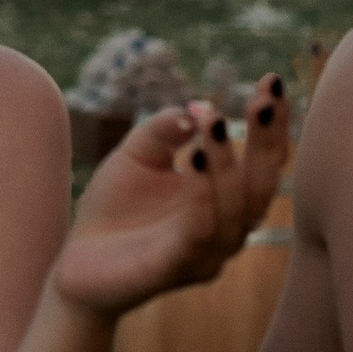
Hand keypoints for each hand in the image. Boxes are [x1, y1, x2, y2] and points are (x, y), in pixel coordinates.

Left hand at [53, 82, 291, 324]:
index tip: (272, 82)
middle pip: (262, 186)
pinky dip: (200, 194)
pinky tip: (192, 157)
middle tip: (263, 100)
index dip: (274, 125)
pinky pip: (197, 232)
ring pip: (234, 209)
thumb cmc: (115, 208)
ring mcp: (207, 254)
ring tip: (212, 121)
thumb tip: (195, 108)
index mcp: (228, 202)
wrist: (77, 264)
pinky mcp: (176, 269)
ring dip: (225, 161)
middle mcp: (228, 230)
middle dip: (266, 140)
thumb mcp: (137, 154)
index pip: (264, 163)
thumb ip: (164, 128)